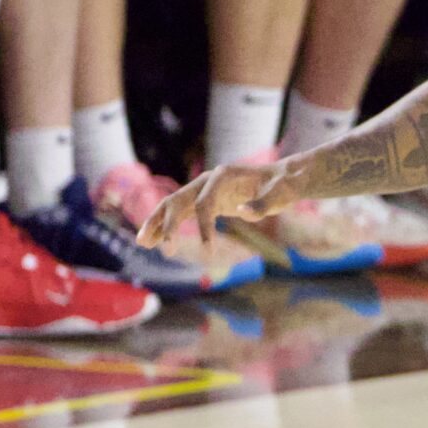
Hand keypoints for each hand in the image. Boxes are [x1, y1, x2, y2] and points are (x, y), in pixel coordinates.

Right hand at [140, 157, 301, 249]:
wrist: (285, 178)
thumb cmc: (284, 186)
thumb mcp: (280, 194)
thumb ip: (263, 204)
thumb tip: (241, 213)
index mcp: (223, 176)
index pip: (204, 204)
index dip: (204, 228)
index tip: (208, 252)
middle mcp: (208, 180)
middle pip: (177, 201)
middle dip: (166, 225)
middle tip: (164, 250)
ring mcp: (205, 189)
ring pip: (173, 205)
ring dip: (156, 223)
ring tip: (142, 243)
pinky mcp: (208, 200)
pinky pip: (182, 212)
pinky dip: (169, 225)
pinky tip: (156, 240)